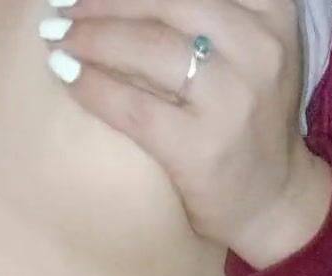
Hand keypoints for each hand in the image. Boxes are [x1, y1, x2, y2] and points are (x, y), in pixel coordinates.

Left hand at [41, 0, 322, 256]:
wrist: (273, 200)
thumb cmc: (249, 119)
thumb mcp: (250, 51)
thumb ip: (209, 16)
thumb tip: (127, 0)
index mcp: (272, 13)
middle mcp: (259, 48)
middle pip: (165, 0)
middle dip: (104, 0)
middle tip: (63, 5)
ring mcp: (232, 99)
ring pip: (148, 45)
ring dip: (91, 36)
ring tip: (58, 36)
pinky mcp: (202, 147)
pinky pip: (134, 106)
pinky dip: (93, 86)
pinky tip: (68, 75)